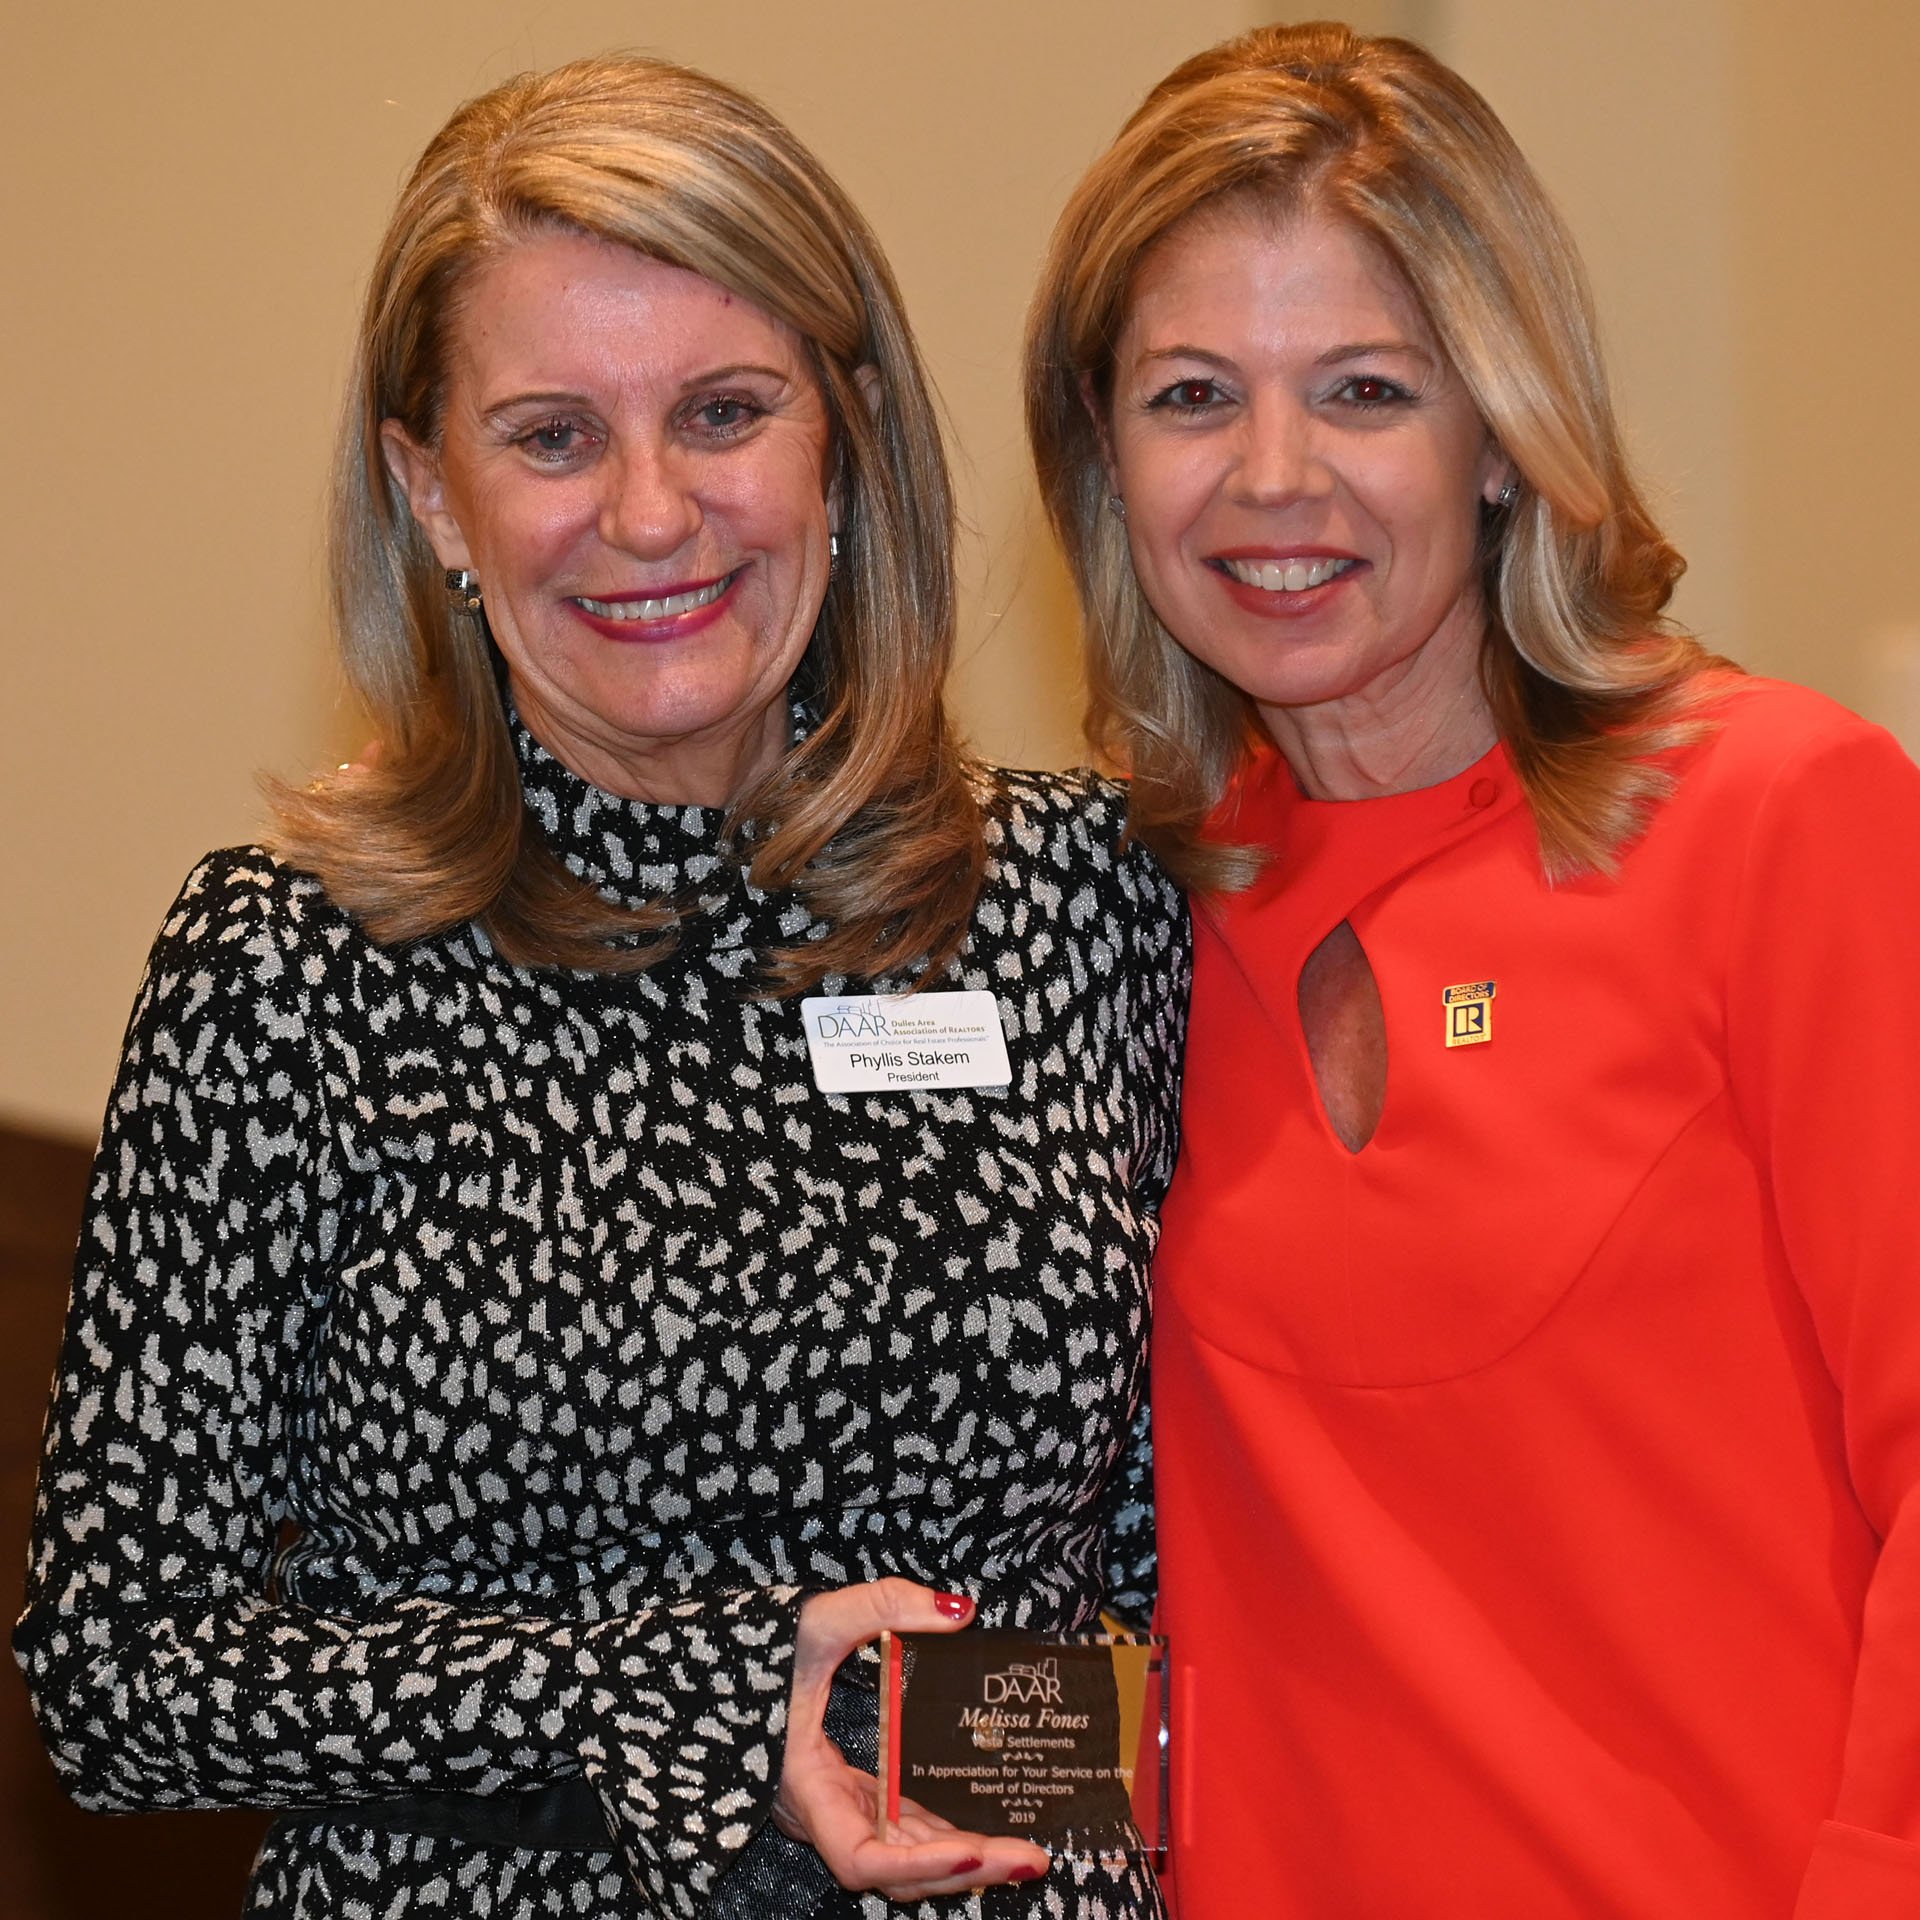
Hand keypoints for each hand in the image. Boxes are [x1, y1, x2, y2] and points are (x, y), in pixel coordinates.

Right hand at [773, 1578, 1050, 1898]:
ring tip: (1025, 1852)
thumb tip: (959, 1612)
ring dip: (962, 1858)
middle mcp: (825, 1815)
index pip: (861, 1859)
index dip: (917, 1865)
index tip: (971, 1850)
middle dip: (965, 1869)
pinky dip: (941, 1836)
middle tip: (1030, 1860)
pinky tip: (984, 1831)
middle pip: (898, 1870)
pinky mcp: (852, 1797)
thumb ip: (883, 1605)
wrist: (715, 1667)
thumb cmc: (755, 1651)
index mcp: (808, 1790)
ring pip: (905, 1855)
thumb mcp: (816, 1620)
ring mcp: (840, 1809)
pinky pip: (901, 1830)